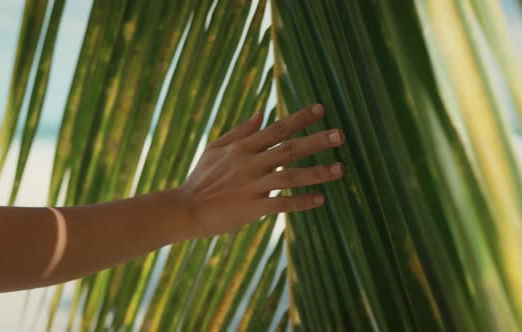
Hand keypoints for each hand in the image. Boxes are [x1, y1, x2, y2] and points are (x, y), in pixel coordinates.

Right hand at [178, 104, 345, 238]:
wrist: (185, 209)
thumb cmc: (201, 178)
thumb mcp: (215, 148)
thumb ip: (240, 131)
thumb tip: (261, 113)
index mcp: (243, 147)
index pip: (277, 128)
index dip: (300, 118)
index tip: (322, 109)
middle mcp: (250, 163)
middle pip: (288, 149)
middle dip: (316, 141)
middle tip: (340, 135)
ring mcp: (251, 186)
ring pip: (290, 176)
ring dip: (317, 173)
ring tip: (340, 169)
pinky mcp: (251, 208)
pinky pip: (282, 204)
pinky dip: (301, 202)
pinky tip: (320, 199)